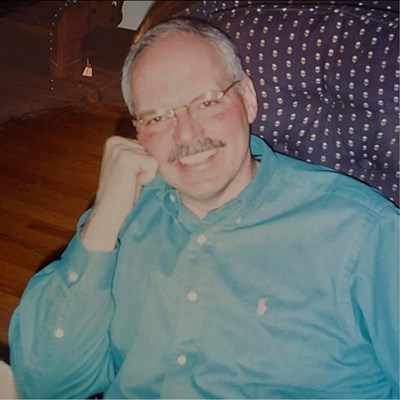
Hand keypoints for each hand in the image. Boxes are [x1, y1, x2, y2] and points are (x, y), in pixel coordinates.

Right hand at [81, 136, 157, 250]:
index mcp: (115, 141)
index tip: (132, 177)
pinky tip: (133, 184)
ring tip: (131, 182)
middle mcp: (115, 141)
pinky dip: (147, 177)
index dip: (146, 165)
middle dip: (147, 168)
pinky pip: (153, 164)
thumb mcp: (132, 169)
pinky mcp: (126, 157)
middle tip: (131, 181)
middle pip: (152, 148)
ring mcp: (119, 148)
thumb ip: (142, 155)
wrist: (109, 213)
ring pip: (154, 156)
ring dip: (147, 173)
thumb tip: (171, 148)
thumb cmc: (123, 195)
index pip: (147, 145)